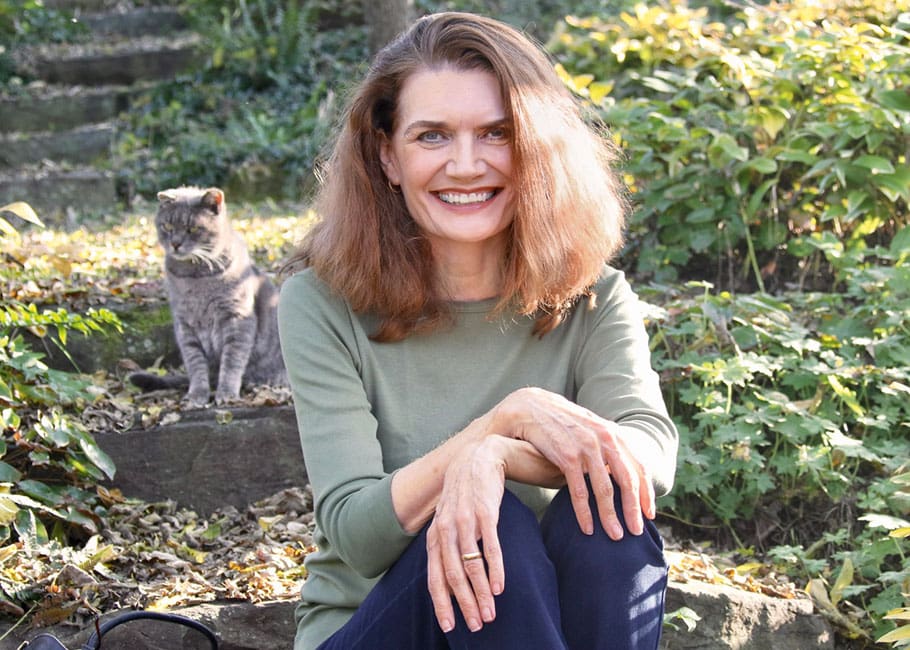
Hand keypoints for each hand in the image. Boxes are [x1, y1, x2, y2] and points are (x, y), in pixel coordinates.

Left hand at [426, 437, 508, 633]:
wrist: (479, 457)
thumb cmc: (464, 494)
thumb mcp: (449, 519)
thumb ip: (447, 546)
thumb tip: (451, 578)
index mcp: (436, 535)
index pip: (434, 576)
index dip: (441, 603)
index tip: (450, 627)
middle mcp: (446, 530)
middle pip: (452, 575)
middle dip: (464, 604)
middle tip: (476, 626)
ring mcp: (465, 521)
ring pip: (470, 565)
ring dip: (480, 593)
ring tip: (490, 613)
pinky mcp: (485, 512)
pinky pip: (489, 546)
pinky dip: (494, 569)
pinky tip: (499, 587)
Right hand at [491, 387, 654, 539]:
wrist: (530, 407)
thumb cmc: (560, 423)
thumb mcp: (589, 429)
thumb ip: (604, 448)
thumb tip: (618, 474)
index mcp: (612, 433)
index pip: (638, 467)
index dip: (646, 493)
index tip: (649, 514)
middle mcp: (604, 438)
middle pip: (627, 480)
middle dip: (633, 509)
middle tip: (636, 532)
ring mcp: (585, 447)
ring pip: (604, 489)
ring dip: (611, 516)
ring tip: (615, 536)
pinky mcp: (566, 456)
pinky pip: (579, 491)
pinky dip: (584, 513)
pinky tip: (588, 528)